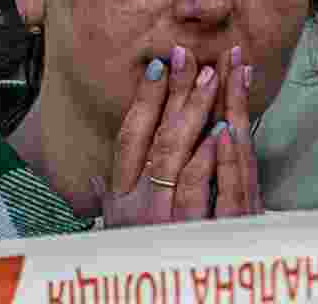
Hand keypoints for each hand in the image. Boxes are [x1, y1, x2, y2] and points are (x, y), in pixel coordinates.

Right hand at [93, 45, 263, 226]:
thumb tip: (95, 175)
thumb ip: (110, 202)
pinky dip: (207, 155)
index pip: (129, 138)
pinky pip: (194, 186)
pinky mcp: (190, 232)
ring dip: (197, 109)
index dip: (143, 101)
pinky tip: (222, 128)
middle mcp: (139, 204)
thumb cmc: (145, 261)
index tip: (158, 66)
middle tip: (189, 55)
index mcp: (123, 199)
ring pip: (176, 150)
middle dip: (175, 91)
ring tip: (214, 76)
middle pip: (157, 134)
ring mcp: (164, 216)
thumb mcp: (122, 234)